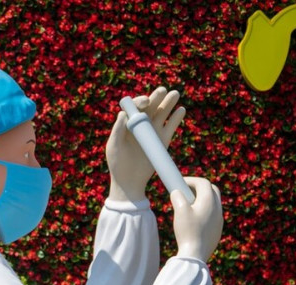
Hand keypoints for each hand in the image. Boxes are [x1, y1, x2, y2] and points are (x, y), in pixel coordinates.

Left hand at [107, 87, 185, 202]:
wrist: (130, 182)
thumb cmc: (117, 164)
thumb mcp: (114, 147)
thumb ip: (117, 131)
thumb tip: (122, 114)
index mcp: (127, 124)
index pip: (135, 107)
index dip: (140, 101)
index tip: (146, 102)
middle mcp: (140, 125)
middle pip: (150, 106)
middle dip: (156, 97)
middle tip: (162, 91)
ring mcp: (152, 132)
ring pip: (162, 113)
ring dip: (168, 103)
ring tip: (175, 94)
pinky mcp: (163, 140)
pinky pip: (171, 126)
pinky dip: (176, 117)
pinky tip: (181, 110)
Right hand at [172, 177, 222, 261]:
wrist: (196, 253)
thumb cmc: (188, 231)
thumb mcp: (180, 211)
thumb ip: (178, 197)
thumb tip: (177, 192)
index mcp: (209, 201)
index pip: (203, 183)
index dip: (191, 180)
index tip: (180, 182)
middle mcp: (217, 208)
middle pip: (212, 190)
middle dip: (200, 187)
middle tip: (186, 191)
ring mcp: (219, 219)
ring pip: (213, 203)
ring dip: (202, 199)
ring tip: (188, 205)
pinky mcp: (218, 229)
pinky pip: (213, 215)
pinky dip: (205, 211)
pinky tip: (194, 219)